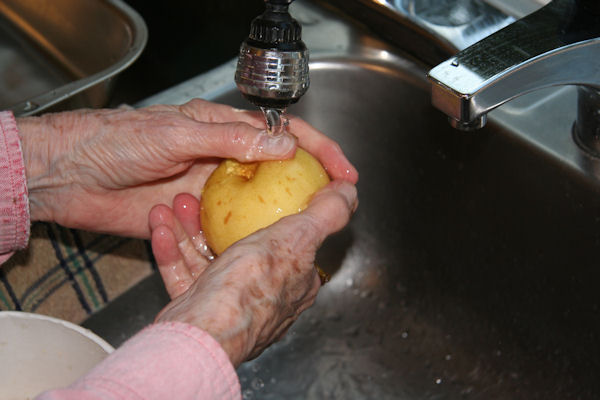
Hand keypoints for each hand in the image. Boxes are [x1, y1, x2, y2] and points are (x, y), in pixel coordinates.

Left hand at [18, 99, 357, 237]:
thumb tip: (285, 146)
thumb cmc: (118, 142)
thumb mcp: (177, 133)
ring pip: (257, 207)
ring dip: (275, 221)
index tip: (345, 172)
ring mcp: (212, 193)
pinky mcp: (195, 220)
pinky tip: (247, 247)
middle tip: (334, 209)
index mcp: (224, 131)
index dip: (320, 151)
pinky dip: (238, 239)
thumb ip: (232, 139)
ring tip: (296, 236)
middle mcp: (224, 161)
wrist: (73, 177)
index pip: (284, 136)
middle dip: (309, 190)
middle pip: (279, 174)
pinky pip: (226, 231)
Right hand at [150, 181, 356, 366]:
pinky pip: (183, 274)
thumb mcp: (296, 239)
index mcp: (295, 282)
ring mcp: (229, 304)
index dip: (272, 214)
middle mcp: (264, 296)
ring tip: (178, 203)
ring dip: (190, 228)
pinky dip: (172, 249)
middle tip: (203, 196)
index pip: (291, 243)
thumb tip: (348, 192)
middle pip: (242, 247)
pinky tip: (161, 226)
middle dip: (219, 218)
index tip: (253, 192)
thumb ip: (325, 215)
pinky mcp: (198, 310)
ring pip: (208, 259)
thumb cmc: (252, 288)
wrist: (204, 331)